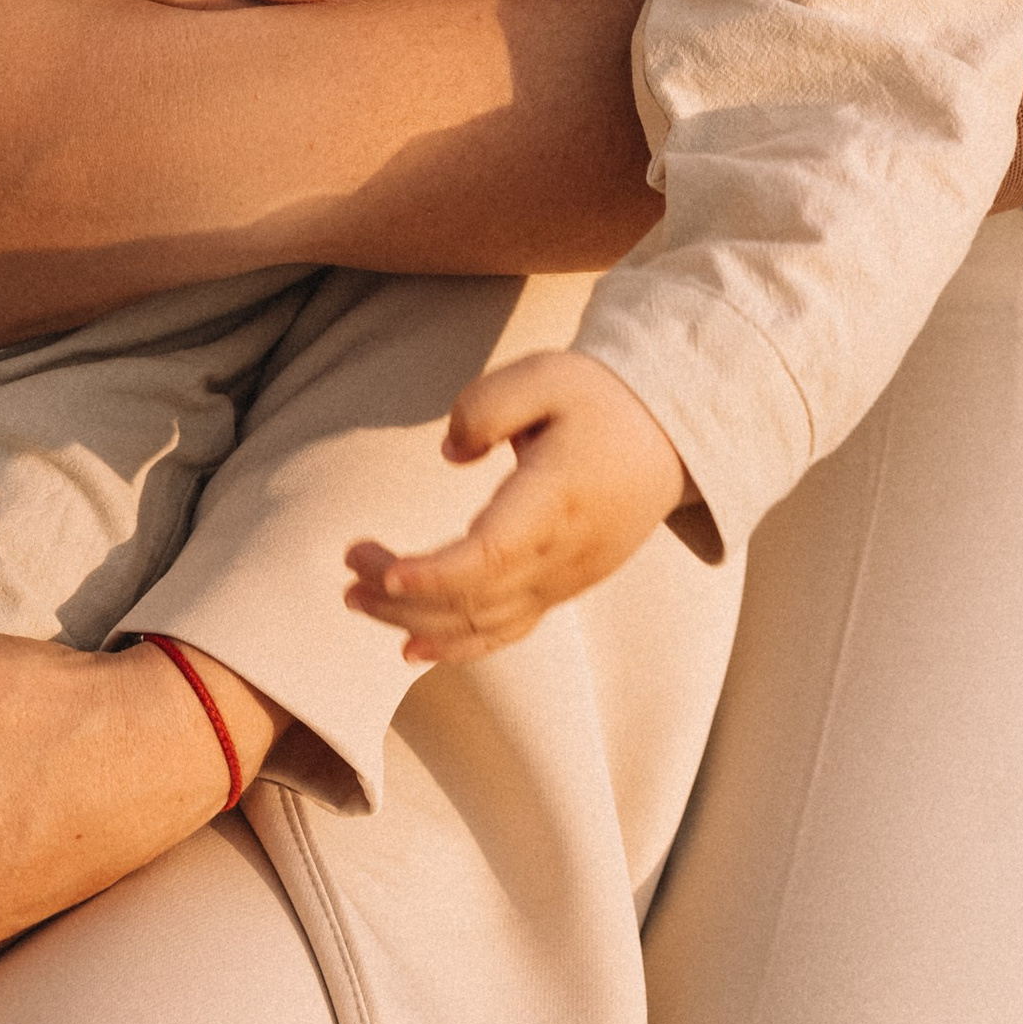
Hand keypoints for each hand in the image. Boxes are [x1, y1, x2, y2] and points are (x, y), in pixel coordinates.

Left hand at [343, 348, 687, 663]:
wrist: (673, 435)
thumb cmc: (604, 400)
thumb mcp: (547, 374)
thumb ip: (488, 406)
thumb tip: (450, 452)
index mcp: (556, 500)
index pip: (489, 557)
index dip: (433, 574)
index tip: (383, 570)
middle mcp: (561, 555)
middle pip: (473, 598)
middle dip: (401, 596)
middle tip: (348, 569)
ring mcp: (564, 580)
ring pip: (484, 624)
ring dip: (416, 622)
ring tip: (359, 599)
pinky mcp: (564, 587)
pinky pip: (507, 631)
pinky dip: (459, 647)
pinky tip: (413, 649)